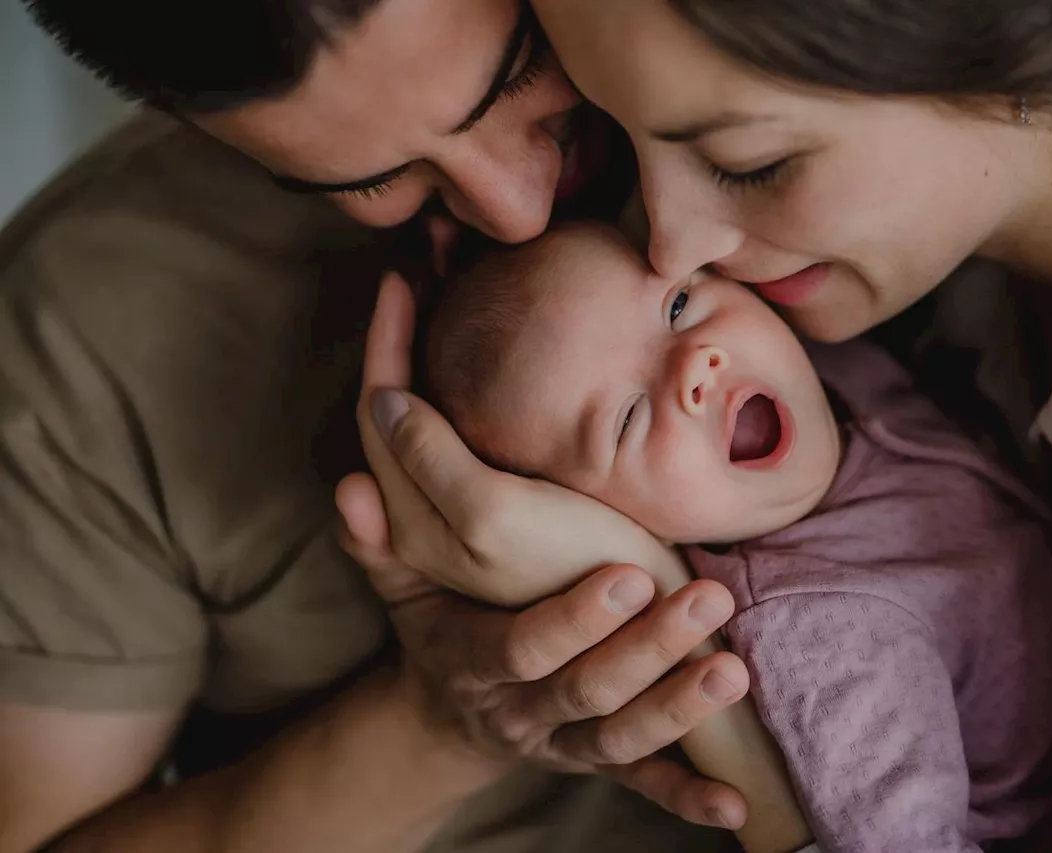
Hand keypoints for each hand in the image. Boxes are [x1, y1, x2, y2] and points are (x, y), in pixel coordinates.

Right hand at [336, 272, 750, 828]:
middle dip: (647, 651)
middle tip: (705, 601)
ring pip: (620, 738)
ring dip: (678, 710)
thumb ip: (377, 541)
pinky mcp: (597, 765)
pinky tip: (735, 808)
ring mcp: (561, 744)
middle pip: (586, 692)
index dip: (573, 623)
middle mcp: (521, 710)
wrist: (447, 714)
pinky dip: (687, 798)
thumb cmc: (438, 625)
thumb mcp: (401, 586)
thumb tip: (351, 487)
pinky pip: (642, 786)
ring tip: (732, 671)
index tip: (628, 577)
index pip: (522, 649)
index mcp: (473, 661)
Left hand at [349, 273, 689, 605]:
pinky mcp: (511, 511)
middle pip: (398, 407)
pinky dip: (463, 388)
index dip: (387, 340)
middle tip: (428, 268)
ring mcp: (469, 512)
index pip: (380, 409)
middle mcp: (429, 511)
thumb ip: (432, 461)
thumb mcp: (489, 519)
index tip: (402, 275)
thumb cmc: (564, 579)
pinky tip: (495, 363)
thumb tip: (385, 399)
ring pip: (429, 418)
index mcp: (413, 511)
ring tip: (450, 297)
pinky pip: (466, 436)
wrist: (638, 632)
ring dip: (430, 356)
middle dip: (406, 336)